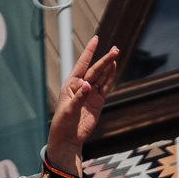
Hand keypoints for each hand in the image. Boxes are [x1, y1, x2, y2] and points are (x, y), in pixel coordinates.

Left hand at [44, 35, 122, 175]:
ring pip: (101, 76)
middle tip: (114, 49)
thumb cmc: (63, 123)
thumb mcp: (69, 110)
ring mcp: (90, 93)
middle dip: (104, 59)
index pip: (82, 65)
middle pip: (95, 70)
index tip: (96, 39)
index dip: (89, 52)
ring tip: (115, 54)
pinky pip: (105, 87)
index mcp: (70, 84)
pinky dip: (110, 77)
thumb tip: (88, 85)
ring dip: (108, 66)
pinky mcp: (98, 101)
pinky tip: (114, 67)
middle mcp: (81, 86)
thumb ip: (79, 97)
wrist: (68, 138)